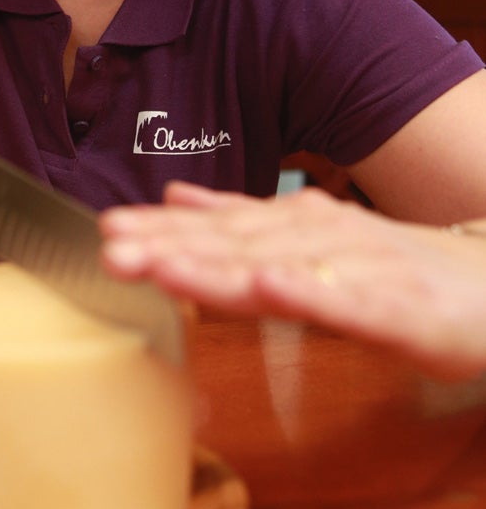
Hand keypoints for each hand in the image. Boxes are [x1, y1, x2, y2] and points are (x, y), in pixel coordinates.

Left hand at [99, 181, 485, 377]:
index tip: (105, 231)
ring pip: (280, 268)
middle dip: (170, 247)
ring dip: (218, 266)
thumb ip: (245, 222)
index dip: (162, 231)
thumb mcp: (316, 240)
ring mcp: (362, 272)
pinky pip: (349, 304)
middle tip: (112, 250)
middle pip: (237, 245)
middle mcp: (323, 242)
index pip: (219, 230)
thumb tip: (175, 197)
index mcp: (298, 229)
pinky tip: (267, 287)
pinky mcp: (403, 311)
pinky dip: (307, 294)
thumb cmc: (402, 270)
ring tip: (162, 265)